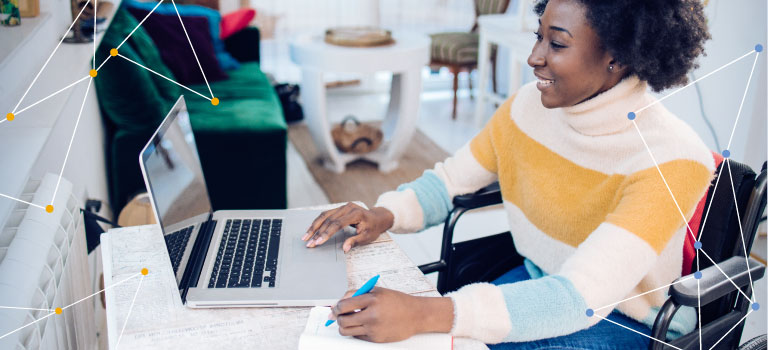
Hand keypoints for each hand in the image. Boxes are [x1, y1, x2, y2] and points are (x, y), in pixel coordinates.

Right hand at [302, 203, 393, 251]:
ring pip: (324, 216)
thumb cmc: (373, 228)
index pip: (337, 224)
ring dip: (314, 227)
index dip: (326, 233)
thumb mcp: (367, 237)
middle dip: (317, 232)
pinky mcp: (339, 208)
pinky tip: (311, 229)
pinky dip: (318, 222)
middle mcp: (348, 207)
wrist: (377, 218)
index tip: (318, 242)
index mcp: (356, 214)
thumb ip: (355, 241)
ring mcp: (343, 206)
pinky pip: (326, 214)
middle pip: (328, 220)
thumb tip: (344, 248)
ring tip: (305, 237)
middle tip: (309, 243)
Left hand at [328, 287, 453, 342]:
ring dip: (344, 326)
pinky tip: (363, 325)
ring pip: (346, 330)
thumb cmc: (397, 302)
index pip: (344, 305)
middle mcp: (372, 314)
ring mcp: (374, 328)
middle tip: (340, 315)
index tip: (335, 308)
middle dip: (338, 317)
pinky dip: (356, 331)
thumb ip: (357, 294)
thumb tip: (337, 305)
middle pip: (342, 320)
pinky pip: (357, 336)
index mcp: (372, 299)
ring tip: (350, 320)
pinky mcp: (376, 339)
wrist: (416, 315)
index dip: (336, 307)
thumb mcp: (378, 291)